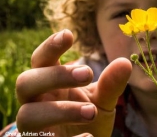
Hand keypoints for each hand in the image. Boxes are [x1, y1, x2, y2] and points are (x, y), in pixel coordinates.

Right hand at [15, 29, 131, 135]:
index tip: (69, 34)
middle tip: (88, 73)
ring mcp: (34, 126)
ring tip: (91, 112)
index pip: (41, 60)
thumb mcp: (103, 100)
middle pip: (26, 82)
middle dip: (55, 76)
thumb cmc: (89, 117)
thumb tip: (125, 62)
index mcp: (50, 83)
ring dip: (60, 111)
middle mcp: (36, 101)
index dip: (50, 46)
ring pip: (27, 115)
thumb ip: (111, 83)